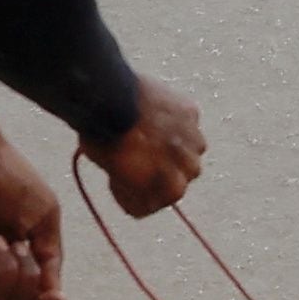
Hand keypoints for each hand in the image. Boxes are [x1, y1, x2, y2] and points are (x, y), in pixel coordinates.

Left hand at [90, 75, 206, 218]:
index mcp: (167, 186)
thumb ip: (134, 180)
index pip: (166, 199)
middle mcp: (187, 165)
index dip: (147, 195)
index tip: (130, 189)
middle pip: (189, 175)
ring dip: (181, 148)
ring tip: (159, 139)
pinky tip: (159, 119)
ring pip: (196, 148)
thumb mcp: (114, 170)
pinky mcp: (191, 112)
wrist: (106, 99)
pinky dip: (178, 124)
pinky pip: (190, 123)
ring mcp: (192, 136)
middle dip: (170, 172)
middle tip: (148, 164)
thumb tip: (136, 178)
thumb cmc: (103, 139)